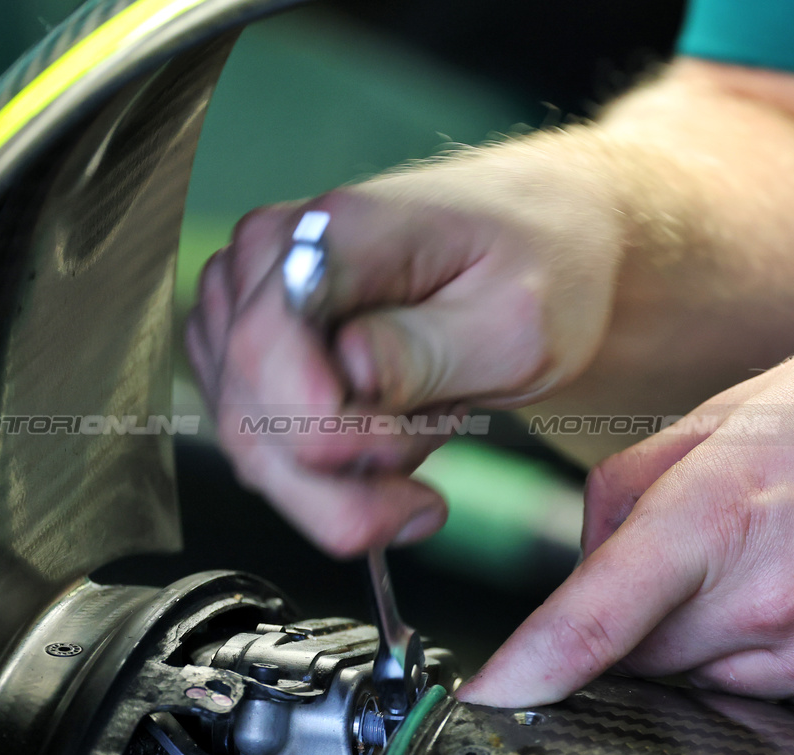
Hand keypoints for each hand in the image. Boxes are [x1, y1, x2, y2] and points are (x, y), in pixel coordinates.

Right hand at [185, 143, 625, 554]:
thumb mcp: (518, 319)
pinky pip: (263, 445)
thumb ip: (427, 351)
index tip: (406, 452)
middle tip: (433, 478)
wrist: (545, 240)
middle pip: (247, 415)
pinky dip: (329, 477)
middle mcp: (270, 258)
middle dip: (342, 479)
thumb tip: (347, 371)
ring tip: (428, 443)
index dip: (322, 431)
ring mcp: (251, 302)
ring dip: (340, 483)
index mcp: (334, 231)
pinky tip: (397, 442)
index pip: (264, 350)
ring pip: (249, 446)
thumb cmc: (542, 268)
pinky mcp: (255, 348)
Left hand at [456, 288, 793, 720]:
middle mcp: (777, 594)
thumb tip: (586, 562)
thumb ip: (638, 487)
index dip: (535, 666)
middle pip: (651, 658)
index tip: (492, 697)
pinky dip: (792, 660)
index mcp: (724, 506)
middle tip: (724, 549)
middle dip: (653, 620)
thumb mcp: (739, 408)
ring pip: (719, 685)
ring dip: (726, 640)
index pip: (599, 616)